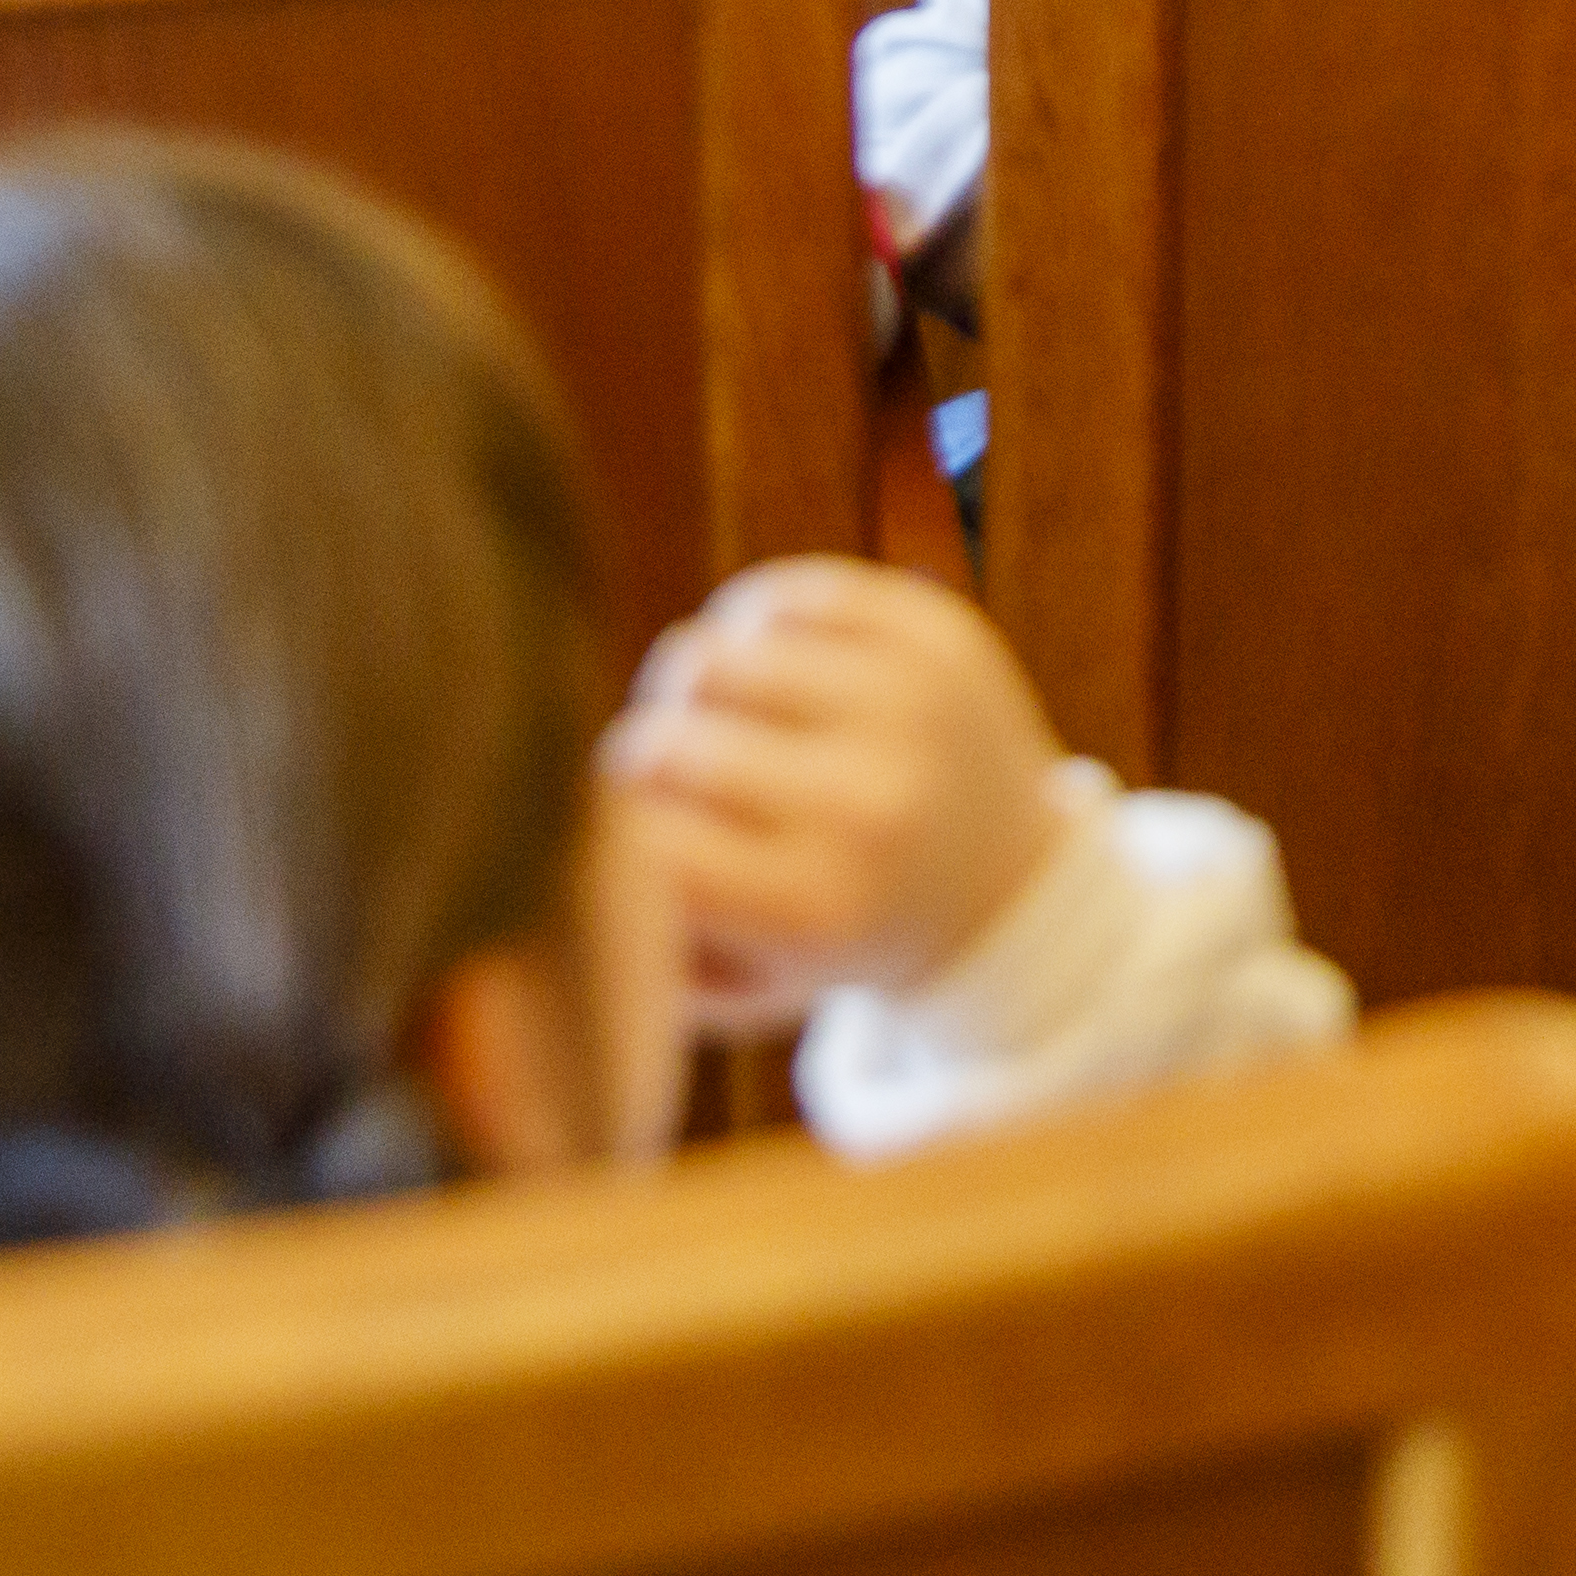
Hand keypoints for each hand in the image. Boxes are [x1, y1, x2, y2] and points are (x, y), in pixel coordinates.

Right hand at [604, 559, 1080, 1032]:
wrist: (1006, 884)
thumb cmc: (837, 934)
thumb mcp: (742, 981)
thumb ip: (642, 936)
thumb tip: (568, 846)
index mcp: (811, 906)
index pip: (637, 834)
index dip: (611, 824)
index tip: (632, 832)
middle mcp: (865, 803)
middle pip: (665, 736)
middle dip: (648, 754)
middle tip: (677, 778)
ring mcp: (910, 707)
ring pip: (714, 652)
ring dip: (696, 687)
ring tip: (723, 723)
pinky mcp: (939, 633)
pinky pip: (784, 594)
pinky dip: (756, 627)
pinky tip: (775, 673)